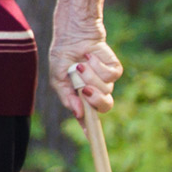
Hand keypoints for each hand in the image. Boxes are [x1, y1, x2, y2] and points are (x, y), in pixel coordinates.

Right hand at [48, 0, 121, 117]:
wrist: (72, 34)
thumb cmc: (62, 56)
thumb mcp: (58, 78)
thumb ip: (67, 97)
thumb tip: (79, 113)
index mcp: (81, 98)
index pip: (89, 118)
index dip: (91, 128)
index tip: (91, 136)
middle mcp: (95, 92)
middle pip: (104, 106)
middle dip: (96, 99)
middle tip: (85, 89)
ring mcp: (105, 81)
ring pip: (106, 88)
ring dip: (91, 76)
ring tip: (81, 64)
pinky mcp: (114, 68)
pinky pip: (112, 74)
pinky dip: (98, 65)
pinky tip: (90, 56)